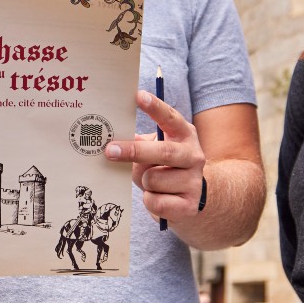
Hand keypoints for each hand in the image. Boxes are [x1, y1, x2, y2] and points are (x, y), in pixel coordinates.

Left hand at [107, 90, 205, 222]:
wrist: (189, 200)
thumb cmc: (164, 168)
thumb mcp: (155, 150)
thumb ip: (139, 142)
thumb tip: (111, 139)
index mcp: (184, 135)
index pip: (170, 118)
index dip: (155, 107)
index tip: (138, 96)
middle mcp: (194, 156)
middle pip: (162, 151)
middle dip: (133, 151)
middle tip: (109, 151)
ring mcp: (194, 181)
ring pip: (153, 179)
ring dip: (144, 181)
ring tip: (152, 182)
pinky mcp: (189, 205)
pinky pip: (155, 201)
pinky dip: (149, 200)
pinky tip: (159, 198)